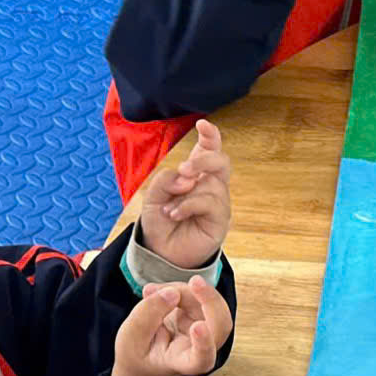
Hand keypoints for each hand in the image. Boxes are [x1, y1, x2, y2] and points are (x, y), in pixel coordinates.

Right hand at [109, 278, 231, 375]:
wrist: (143, 357)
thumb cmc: (137, 353)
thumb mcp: (130, 337)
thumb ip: (147, 315)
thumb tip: (173, 292)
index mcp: (182, 363)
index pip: (201, 358)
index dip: (204, 343)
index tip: (198, 327)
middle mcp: (201, 348)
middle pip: (220, 325)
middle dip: (211, 301)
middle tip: (194, 281)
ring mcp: (206, 332)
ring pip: (209, 305)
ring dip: (185, 291)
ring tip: (153, 291)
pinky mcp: (202, 316)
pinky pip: (199, 295)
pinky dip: (180, 288)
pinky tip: (157, 291)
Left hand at [138, 120, 232, 269]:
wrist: (161, 251)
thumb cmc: (160, 221)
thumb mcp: (154, 194)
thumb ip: (166, 179)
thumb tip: (187, 178)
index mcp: (196, 174)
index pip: (209, 149)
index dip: (210, 136)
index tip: (203, 124)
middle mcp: (211, 185)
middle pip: (221, 161)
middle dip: (205, 159)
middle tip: (186, 168)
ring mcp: (218, 202)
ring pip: (212, 183)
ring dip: (186, 194)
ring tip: (169, 209)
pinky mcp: (220, 220)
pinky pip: (210, 202)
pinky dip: (188, 206)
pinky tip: (175, 214)